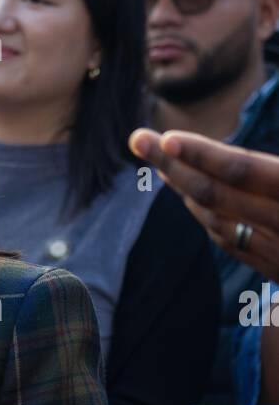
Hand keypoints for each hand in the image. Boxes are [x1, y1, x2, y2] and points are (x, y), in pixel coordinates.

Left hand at [129, 128, 278, 279]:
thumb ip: (266, 167)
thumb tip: (256, 136)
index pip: (239, 171)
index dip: (200, 154)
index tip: (165, 139)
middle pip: (214, 194)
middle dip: (173, 166)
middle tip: (139, 139)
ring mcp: (274, 251)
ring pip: (215, 219)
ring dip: (183, 189)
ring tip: (160, 161)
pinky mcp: (272, 268)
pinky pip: (228, 240)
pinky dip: (204, 215)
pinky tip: (189, 197)